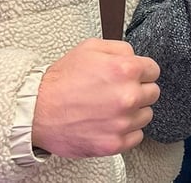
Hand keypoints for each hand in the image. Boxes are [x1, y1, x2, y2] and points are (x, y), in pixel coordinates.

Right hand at [31, 39, 159, 157]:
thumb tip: (135, 56)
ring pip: (146, 115)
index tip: (132, 76)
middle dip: (138, 90)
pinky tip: (110, 123)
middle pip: (153, 93)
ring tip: (110, 108)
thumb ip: (120, 48)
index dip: (142, 72)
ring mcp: (122, 122)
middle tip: (117, 92)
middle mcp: (128, 96)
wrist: (36, 111)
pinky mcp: (114, 143)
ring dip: (133, 112)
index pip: (154, 70)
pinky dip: (126, 131)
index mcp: (125, 69)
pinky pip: (137, 137)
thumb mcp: (90, 48)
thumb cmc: (60, 80)